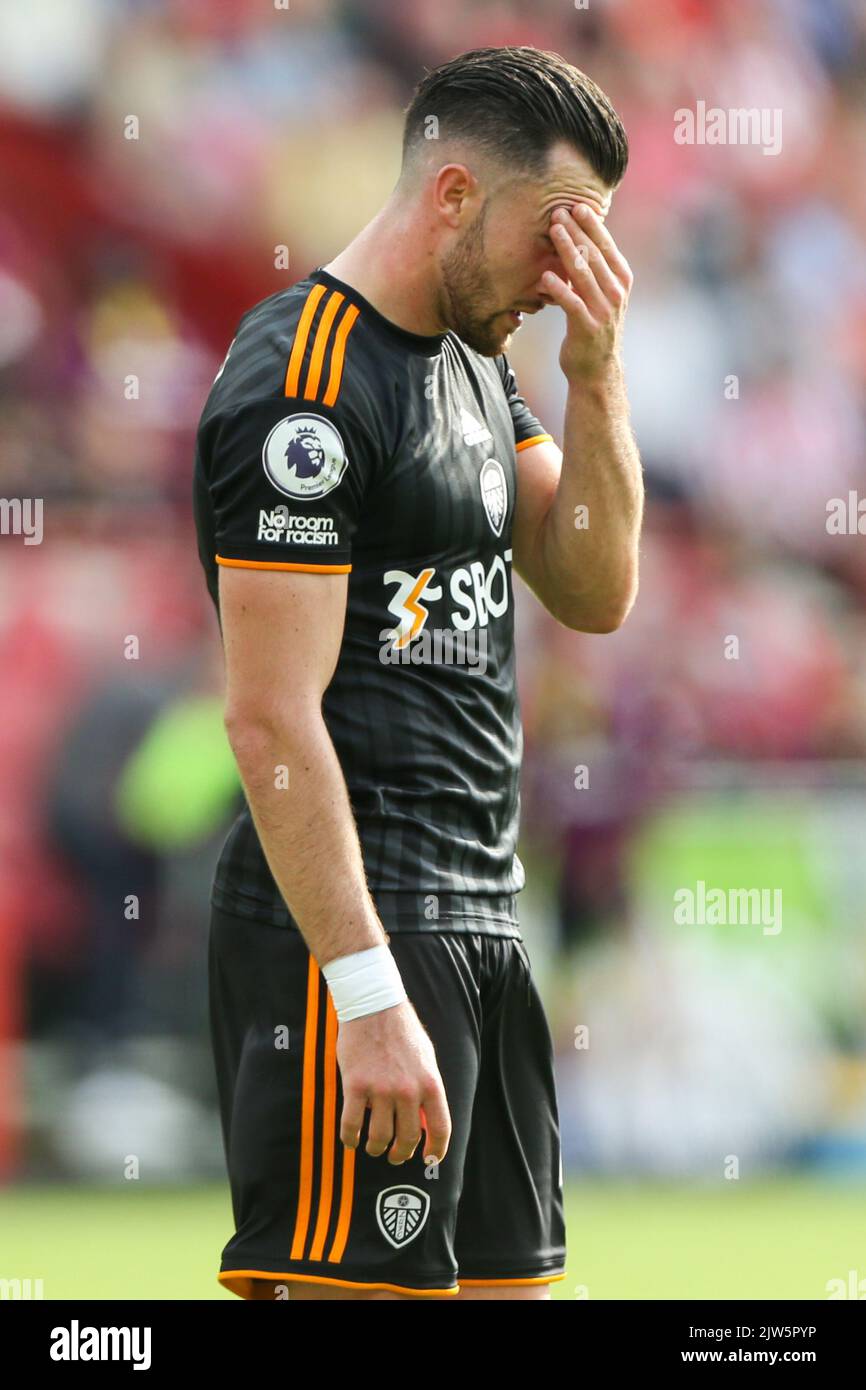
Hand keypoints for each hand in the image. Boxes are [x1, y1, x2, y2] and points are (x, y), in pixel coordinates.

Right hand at [337, 998, 450, 1166]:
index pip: (440, 1128)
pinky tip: (351, 1140)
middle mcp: (408, 1090)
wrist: (374, 1005)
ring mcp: (381, 1089)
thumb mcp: (426, 1058)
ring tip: (373, 1147)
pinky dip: (350, 1138)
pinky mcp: (356, 1086)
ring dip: (376, 1148)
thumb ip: (427, 1088)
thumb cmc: (401, 1030)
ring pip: (379, 1137)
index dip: (436, 1150)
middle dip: (401, 1154)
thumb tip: (425, 1119)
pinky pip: (352, 1125)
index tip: (430, 1160)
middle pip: (407, 1138)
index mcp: (430, 1083)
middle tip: (395, 1156)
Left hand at [543, 203, 632, 384]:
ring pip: (583, 273)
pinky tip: (545, 276)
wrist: (597, 369)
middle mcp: (616, 293)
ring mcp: (603, 311)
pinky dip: (558, 289)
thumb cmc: (594, 326)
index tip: (578, 205)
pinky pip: (571, 304)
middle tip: (559, 210)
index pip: (607, 246)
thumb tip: (579, 237)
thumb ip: (595, 270)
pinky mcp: (587, 328)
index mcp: (622, 281)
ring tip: (552, 230)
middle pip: (594, 255)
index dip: (592, 225)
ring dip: (567, 249)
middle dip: (577, 230)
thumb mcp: (601, 295)